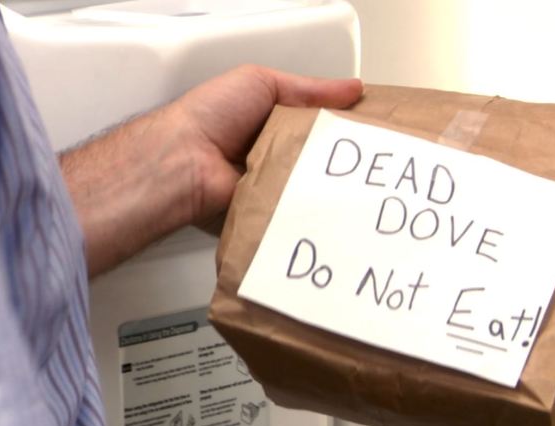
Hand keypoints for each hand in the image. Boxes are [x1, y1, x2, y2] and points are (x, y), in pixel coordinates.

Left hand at [61, 65, 362, 277]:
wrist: (183, 161)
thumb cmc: (210, 117)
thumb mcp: (262, 83)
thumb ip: (310, 88)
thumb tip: (353, 89)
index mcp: (272, 120)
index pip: (318, 123)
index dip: (344, 127)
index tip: (371, 131)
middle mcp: (272, 153)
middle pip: (319, 157)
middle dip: (340, 159)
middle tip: (369, 161)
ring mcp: (271, 184)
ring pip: (312, 186)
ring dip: (325, 184)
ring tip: (351, 183)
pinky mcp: (267, 211)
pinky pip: (296, 210)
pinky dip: (308, 207)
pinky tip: (324, 203)